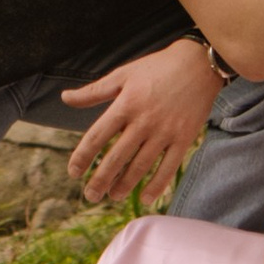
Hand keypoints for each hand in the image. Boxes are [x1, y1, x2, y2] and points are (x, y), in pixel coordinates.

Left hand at [63, 36, 219, 208]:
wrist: (198, 64)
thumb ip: (93, 91)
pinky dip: (157, 185)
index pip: (97, 136)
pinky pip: (169, 167)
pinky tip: (146, 198)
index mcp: (125, 105)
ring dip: (125, 185)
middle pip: (117, 157)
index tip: (73, 172)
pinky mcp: (184, 138)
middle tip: (90, 195)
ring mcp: (165, 131)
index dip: (82, 157)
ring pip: (140, 166)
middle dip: (100, 179)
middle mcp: (143, 121)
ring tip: (113, 196)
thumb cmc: (156, 68)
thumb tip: (65, 97)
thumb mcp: (122, 74)